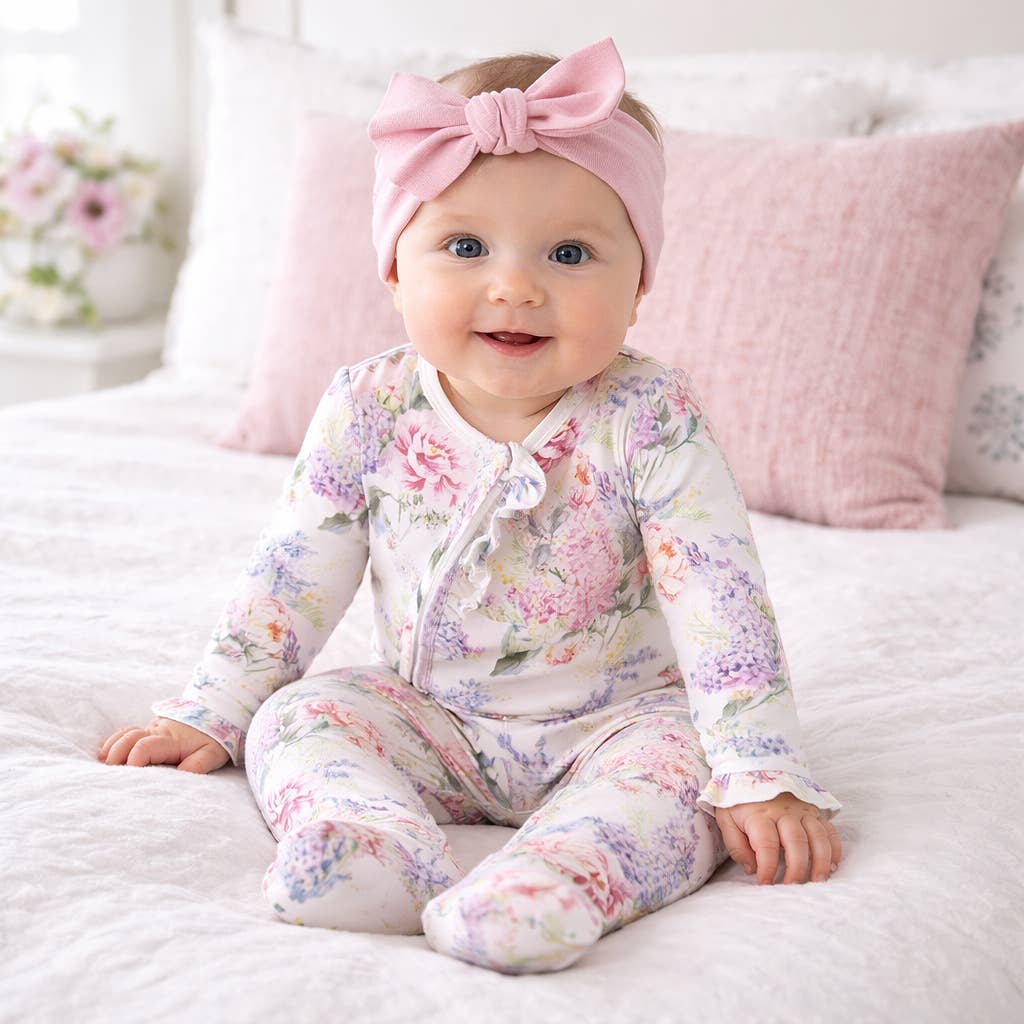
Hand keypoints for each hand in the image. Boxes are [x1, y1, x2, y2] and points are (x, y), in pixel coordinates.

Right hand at [96, 717, 229, 773]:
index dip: (133, 761)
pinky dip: (114, 741)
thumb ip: (198, 765)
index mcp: (170, 739)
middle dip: (116, 754)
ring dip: (112, 747)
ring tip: (103, 764)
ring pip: (125, 733)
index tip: (130, 776)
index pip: (144, 747)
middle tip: (111, 773)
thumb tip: (180, 776)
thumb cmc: (213, 737)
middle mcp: (157, 731)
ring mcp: (151, 728)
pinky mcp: (149, 729)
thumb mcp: (212, 753)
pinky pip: (127, 732)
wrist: (215, 713)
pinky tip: (104, 753)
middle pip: (129, 737)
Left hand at [715, 793, 841, 884]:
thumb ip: (735, 845)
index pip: (766, 845)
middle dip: (796, 869)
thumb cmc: (739, 800)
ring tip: (817, 881)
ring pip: (818, 836)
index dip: (767, 868)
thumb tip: (751, 869)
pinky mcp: (814, 811)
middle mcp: (784, 812)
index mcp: (759, 815)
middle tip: (792, 888)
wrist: (753, 769)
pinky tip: (832, 865)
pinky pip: (830, 830)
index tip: (765, 884)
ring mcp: (802, 811)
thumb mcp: (726, 818)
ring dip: (821, 861)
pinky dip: (834, 848)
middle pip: (796, 842)